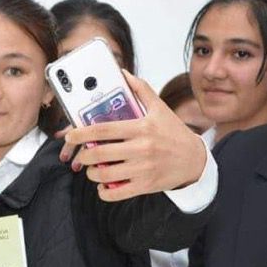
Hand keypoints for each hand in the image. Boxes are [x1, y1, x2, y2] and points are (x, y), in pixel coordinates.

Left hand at [59, 71, 206, 201]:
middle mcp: (141, 148)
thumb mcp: (160, 109)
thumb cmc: (174, 133)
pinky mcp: (146, 186)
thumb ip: (141, 90)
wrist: (196, 160)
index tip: (71, 135)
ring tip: (93, 169)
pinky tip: (103, 185)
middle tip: (82, 155)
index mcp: (141, 127)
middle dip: (84, 156)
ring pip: (105, 174)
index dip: (82, 133)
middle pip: (100, 153)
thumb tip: (123, 73)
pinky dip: (104, 191)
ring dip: (92, 173)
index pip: (103, 129)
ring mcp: (143, 168)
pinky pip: (117, 193)